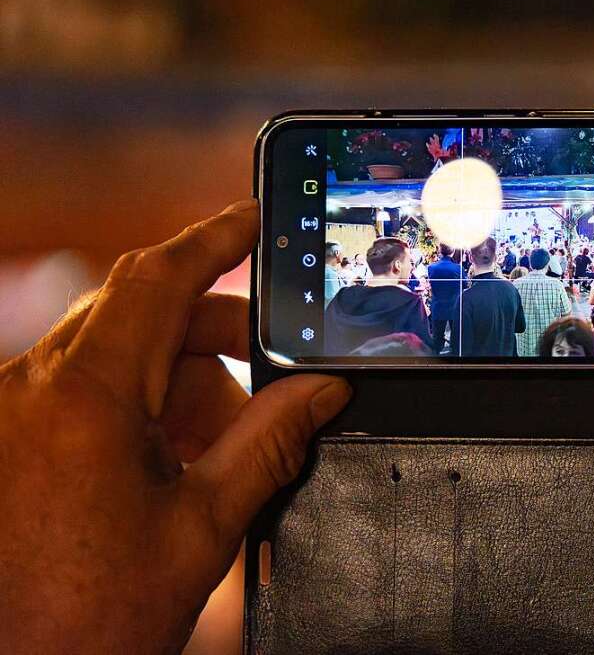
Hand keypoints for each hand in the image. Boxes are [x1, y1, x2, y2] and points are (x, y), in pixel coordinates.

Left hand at [0, 200, 350, 653]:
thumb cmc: (84, 622)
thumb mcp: (201, 528)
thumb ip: (269, 442)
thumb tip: (322, 391)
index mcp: (84, 398)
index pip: (157, 277)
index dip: (215, 237)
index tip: (256, 218)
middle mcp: (34, 389)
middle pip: (145, 315)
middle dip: (217, 338)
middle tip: (274, 376)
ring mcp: (14, 411)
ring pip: (118, 353)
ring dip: (180, 382)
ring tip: (217, 449)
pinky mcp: (11, 435)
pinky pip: (86, 388)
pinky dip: (140, 407)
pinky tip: (172, 463)